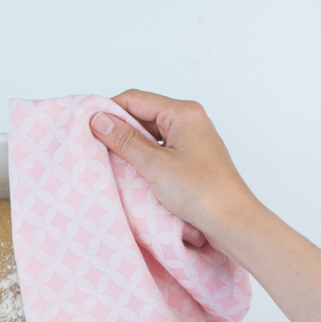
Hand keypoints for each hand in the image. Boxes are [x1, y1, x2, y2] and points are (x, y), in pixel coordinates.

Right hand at [90, 89, 257, 253]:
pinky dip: (143, 157)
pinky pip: (159, 149)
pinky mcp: (191, 158)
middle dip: (118, 129)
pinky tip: (131, 172)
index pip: (135, 100)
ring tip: (111, 161)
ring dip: (130, 145)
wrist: (232, 221)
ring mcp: (190, 139)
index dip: (109, 111)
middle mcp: (188, 120)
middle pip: (142, 114)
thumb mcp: (155, 165)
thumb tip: (98, 119)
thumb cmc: (201, 192)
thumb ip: (125, 140)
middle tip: (96, 147)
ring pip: (149, 133)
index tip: (88, 129)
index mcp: (183, 113)